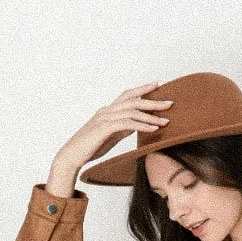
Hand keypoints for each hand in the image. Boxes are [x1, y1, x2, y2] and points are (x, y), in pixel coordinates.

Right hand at [54, 82, 173, 171]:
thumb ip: (122, 128)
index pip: (127, 95)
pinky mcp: (104, 128)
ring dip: (151, 115)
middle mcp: (107, 111)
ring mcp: (105, 118)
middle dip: (153, 101)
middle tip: (170, 103)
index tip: (157, 85)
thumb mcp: (110, 136)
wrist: (71, 156)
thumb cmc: (89, 148)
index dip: (142, 89)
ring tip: (166, 120)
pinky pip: (127, 124)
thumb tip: (136, 125)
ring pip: (132, 111)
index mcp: (108, 111)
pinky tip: (153, 129)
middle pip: (133, 101)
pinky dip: (142, 125)